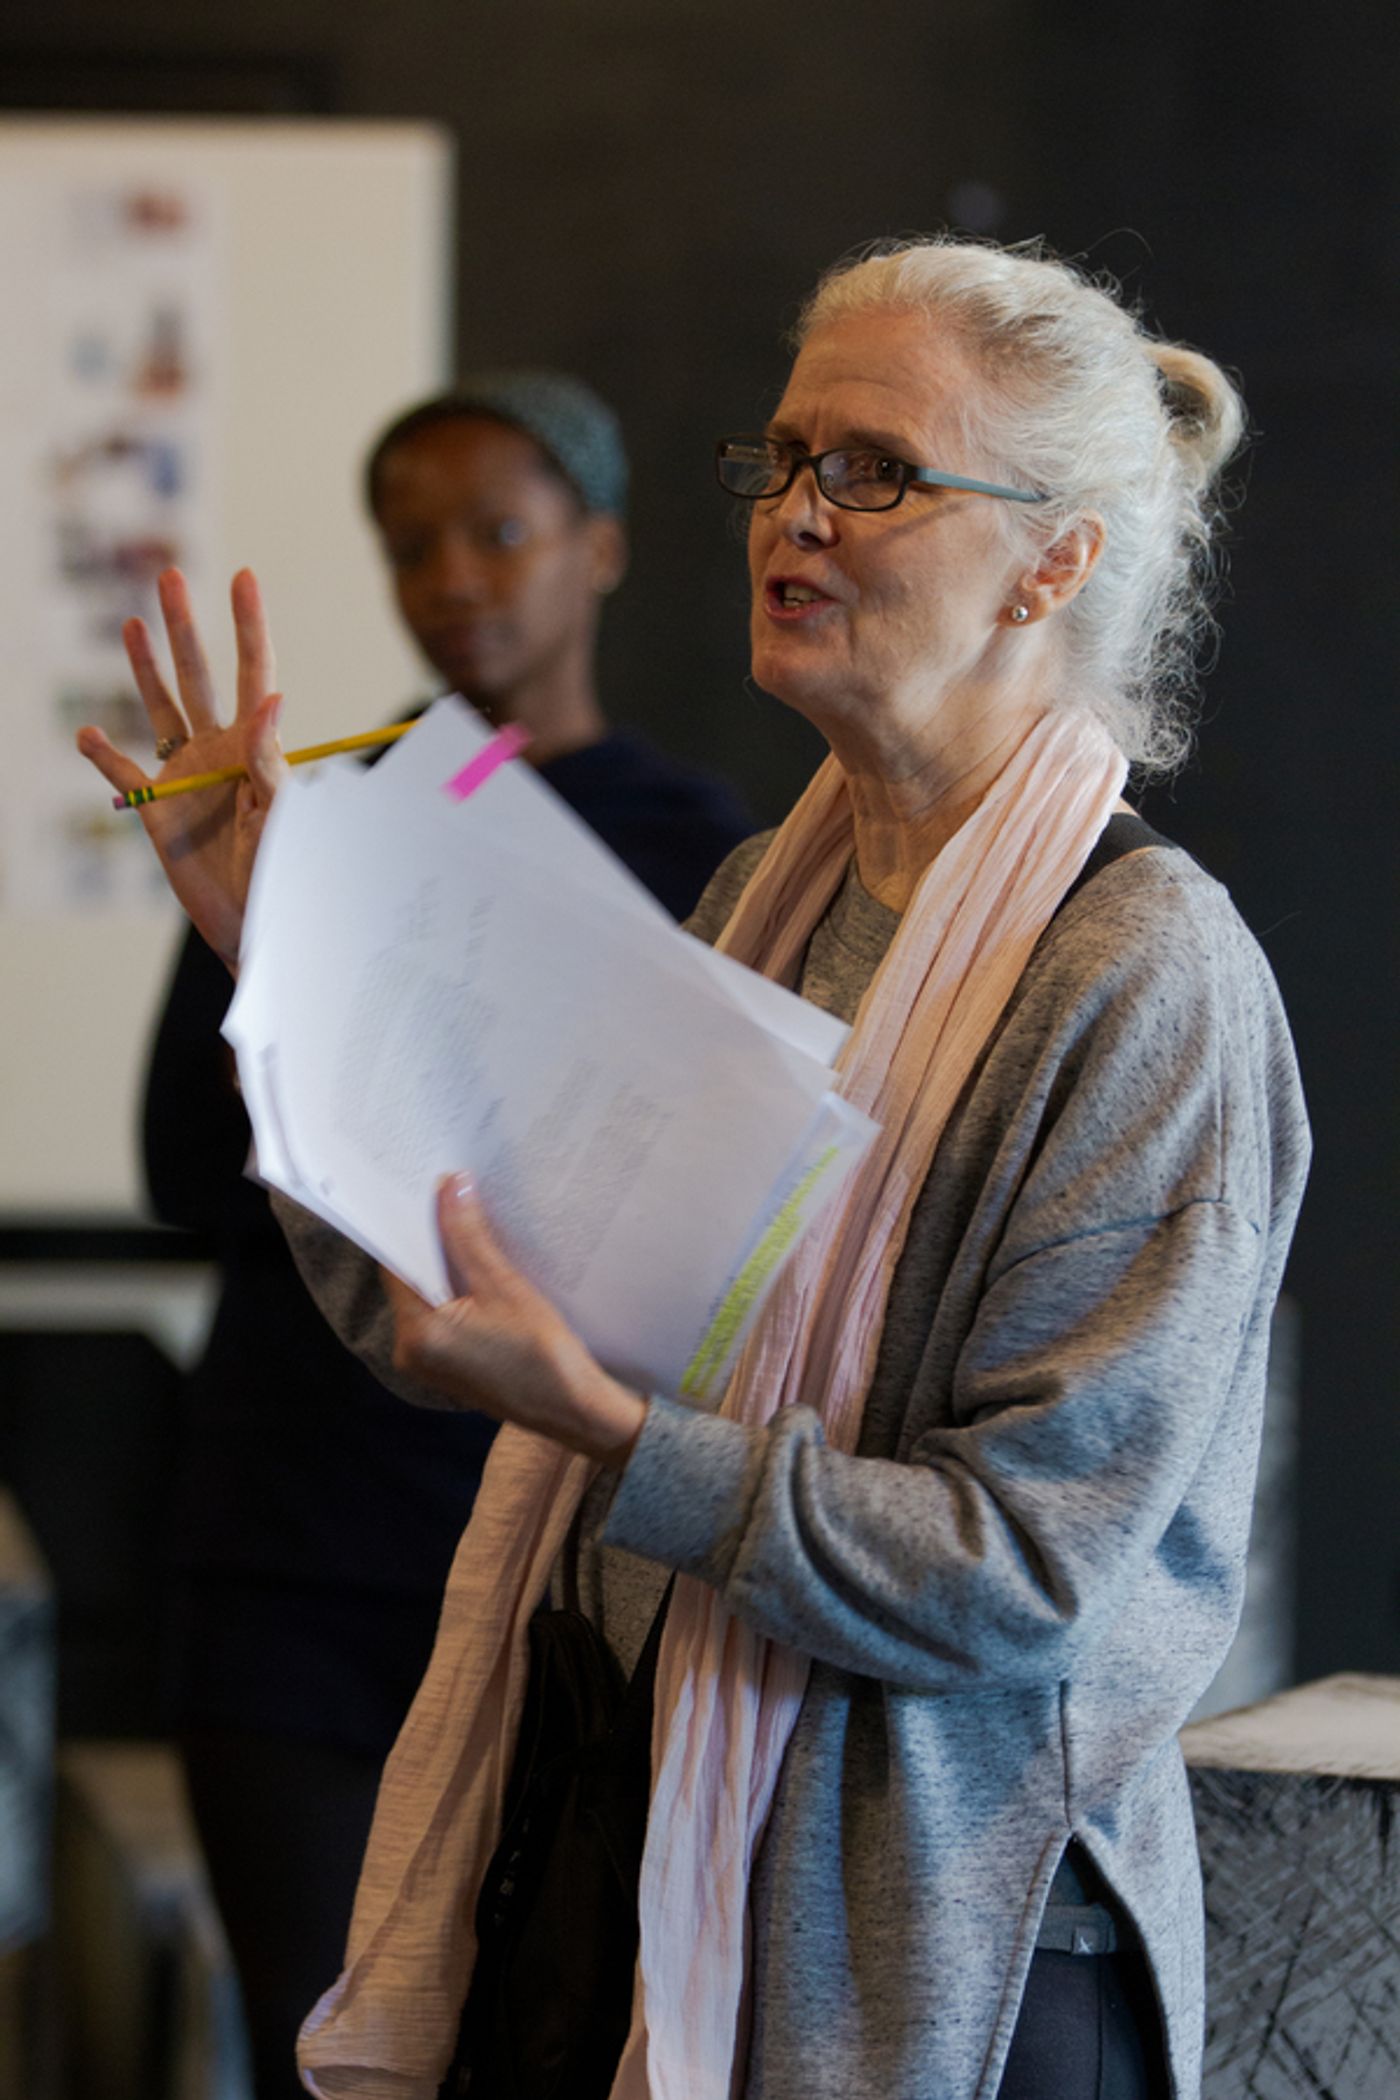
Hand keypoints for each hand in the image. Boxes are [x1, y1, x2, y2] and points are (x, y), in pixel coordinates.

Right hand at [75, 567, 285, 966]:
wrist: (257, 928)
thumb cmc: (286, 876)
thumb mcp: (281, 818)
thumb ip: (270, 762)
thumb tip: (274, 699)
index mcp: (257, 747)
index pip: (253, 674)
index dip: (248, 626)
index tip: (244, 577)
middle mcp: (221, 751)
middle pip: (200, 676)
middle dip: (186, 628)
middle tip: (172, 576)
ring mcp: (187, 776)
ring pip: (162, 708)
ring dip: (147, 668)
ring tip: (135, 623)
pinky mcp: (158, 810)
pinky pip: (124, 775)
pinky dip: (103, 756)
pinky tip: (86, 733)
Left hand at [384, 1177, 648, 1468]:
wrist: (576, 1412)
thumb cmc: (544, 1356)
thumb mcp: (505, 1287)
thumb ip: (468, 1237)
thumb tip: (449, 1186)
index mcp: (416, 1334)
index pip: (397, 1262)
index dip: (412, 1223)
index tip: (429, 1188)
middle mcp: (410, 1351)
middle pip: (411, 1277)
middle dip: (433, 1239)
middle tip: (452, 1195)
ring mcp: (428, 1361)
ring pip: (428, 1294)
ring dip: (447, 1261)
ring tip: (469, 1222)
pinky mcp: (448, 1364)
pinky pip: (443, 1313)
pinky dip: (457, 1288)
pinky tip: (480, 1263)